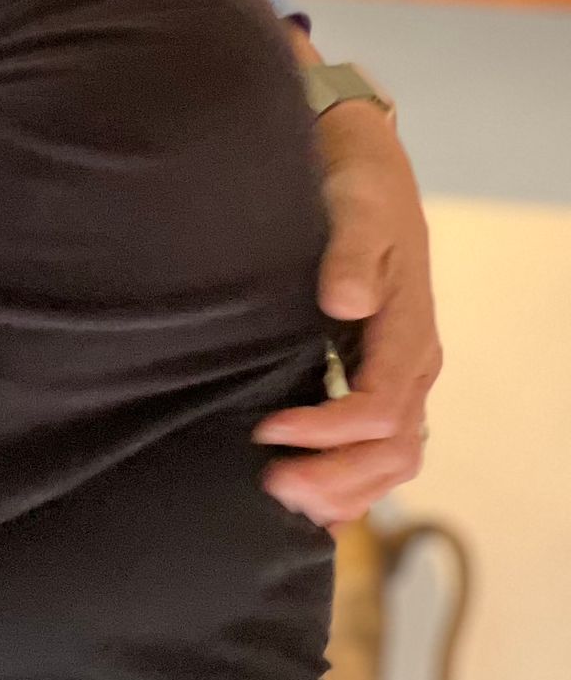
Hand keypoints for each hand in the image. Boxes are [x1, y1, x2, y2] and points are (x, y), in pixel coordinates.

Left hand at [258, 102, 441, 526]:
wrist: (369, 175)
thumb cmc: (359, 192)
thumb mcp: (357, 210)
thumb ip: (352, 254)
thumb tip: (346, 300)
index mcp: (409, 333)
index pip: (380, 407)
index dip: (327, 429)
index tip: (269, 429)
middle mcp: (411, 365)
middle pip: (392, 449)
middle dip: (336, 476)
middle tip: (272, 486)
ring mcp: (399, 377)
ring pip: (392, 459)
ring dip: (344, 488)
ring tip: (285, 499)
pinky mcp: (378, 379)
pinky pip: (380, 449)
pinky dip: (352, 482)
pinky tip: (313, 505)